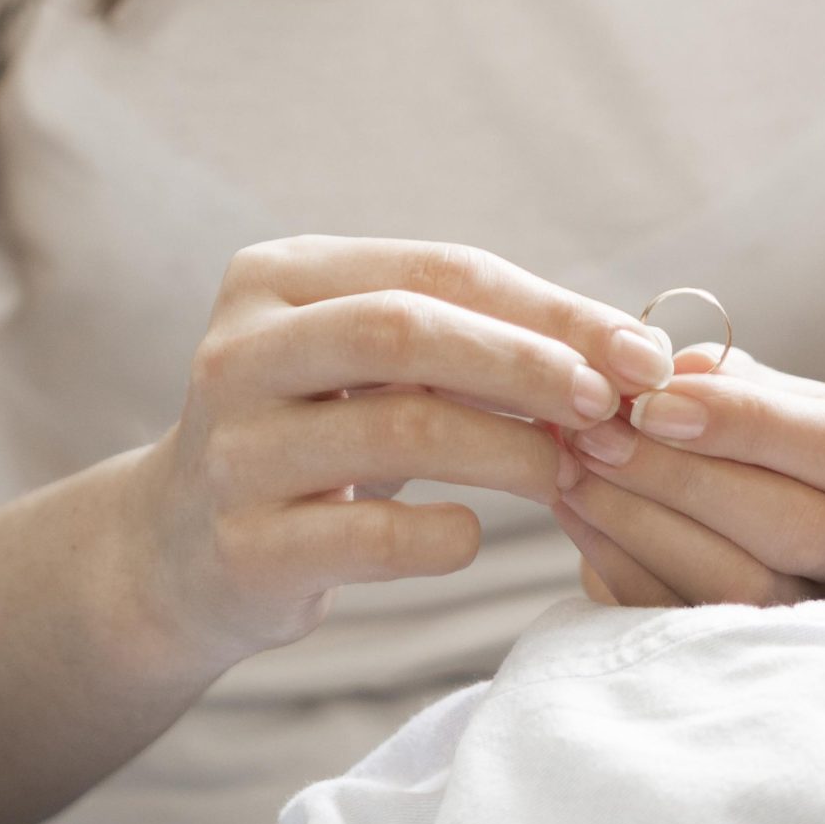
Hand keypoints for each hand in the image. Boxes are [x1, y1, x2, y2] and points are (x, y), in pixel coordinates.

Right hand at [126, 236, 673, 663]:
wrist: (179, 552)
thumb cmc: (317, 438)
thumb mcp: (371, 367)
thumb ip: (472, 340)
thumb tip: (636, 352)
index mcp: (278, 278)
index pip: (440, 271)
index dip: (553, 311)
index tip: (645, 356)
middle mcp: (239, 351)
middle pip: (405, 331)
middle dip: (528, 364)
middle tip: (613, 406)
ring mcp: (232, 451)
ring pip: (398, 428)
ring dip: (510, 452)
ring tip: (569, 472)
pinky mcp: (242, 548)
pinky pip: (373, 536)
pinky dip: (447, 536)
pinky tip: (473, 536)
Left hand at [549, 345, 824, 605]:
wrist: (728, 497)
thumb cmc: (742, 424)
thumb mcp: (746, 384)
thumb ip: (713, 377)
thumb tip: (661, 377)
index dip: (744, 425)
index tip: (652, 402)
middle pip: (795, 527)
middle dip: (682, 481)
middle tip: (597, 437)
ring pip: (741, 584)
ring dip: (641, 523)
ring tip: (574, 468)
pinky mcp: (757, 649)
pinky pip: (686, 613)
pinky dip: (619, 557)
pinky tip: (576, 507)